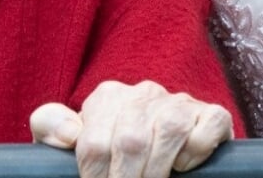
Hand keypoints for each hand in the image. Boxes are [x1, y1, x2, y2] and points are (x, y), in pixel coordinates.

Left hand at [31, 80, 233, 177]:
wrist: (141, 160)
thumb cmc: (105, 154)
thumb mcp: (69, 141)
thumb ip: (50, 125)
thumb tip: (70, 132)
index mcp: (108, 97)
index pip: (94, 143)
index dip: (94, 177)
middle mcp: (144, 93)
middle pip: (130, 141)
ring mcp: (179, 102)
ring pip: (169, 128)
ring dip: (157, 170)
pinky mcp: (212, 114)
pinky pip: (207, 126)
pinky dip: (195, 151)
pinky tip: (182, 166)